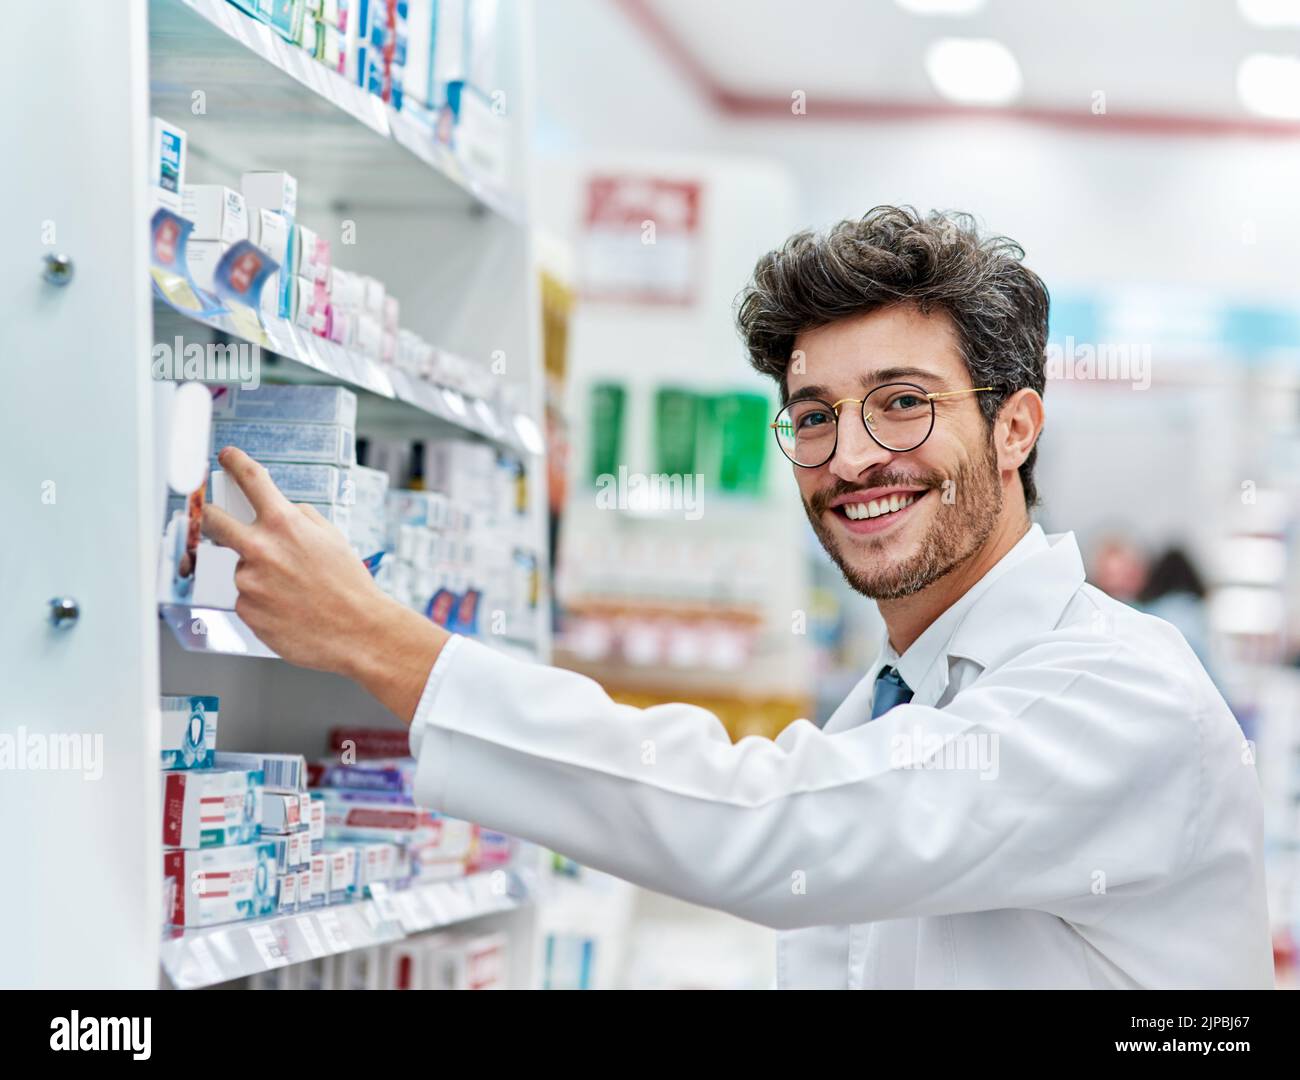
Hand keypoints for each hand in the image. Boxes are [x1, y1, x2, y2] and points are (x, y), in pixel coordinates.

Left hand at [201, 446, 445, 722]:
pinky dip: (262, 602)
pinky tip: (287, 608)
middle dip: (208, 516)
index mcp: (284, 524)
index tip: (225, 457)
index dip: (235, 462)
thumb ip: (300, 518)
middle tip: (212, 520)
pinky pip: (246, 599)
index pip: (251, 480)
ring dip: (257, 574)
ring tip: (291, 590)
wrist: (358, 631)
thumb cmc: (349, 585)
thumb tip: (280, 511)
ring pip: (240, 568)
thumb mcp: (331, 537)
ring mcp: (249, 581)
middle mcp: (260, 549)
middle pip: (212, 521)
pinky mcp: (245, 611)